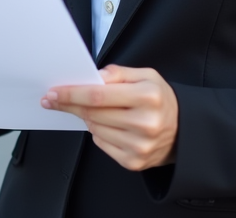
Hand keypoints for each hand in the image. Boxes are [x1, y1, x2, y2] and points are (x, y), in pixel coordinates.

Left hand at [42, 64, 178, 171]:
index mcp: (148, 97)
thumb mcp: (147, 76)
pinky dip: (98, 132)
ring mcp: (139, 146)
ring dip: (86, 118)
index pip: (98, 96)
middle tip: (54, 99)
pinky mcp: (134, 162)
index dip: (72, 94)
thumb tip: (94, 76)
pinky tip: (108, 125)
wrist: (182, 131)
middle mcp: (145, 124)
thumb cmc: (160, 99)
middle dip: (70, 104)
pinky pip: (102, 144)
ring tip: (92, 109)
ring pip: (95, 129)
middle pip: (93, 114)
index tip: (53, 93)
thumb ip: (119, 73)